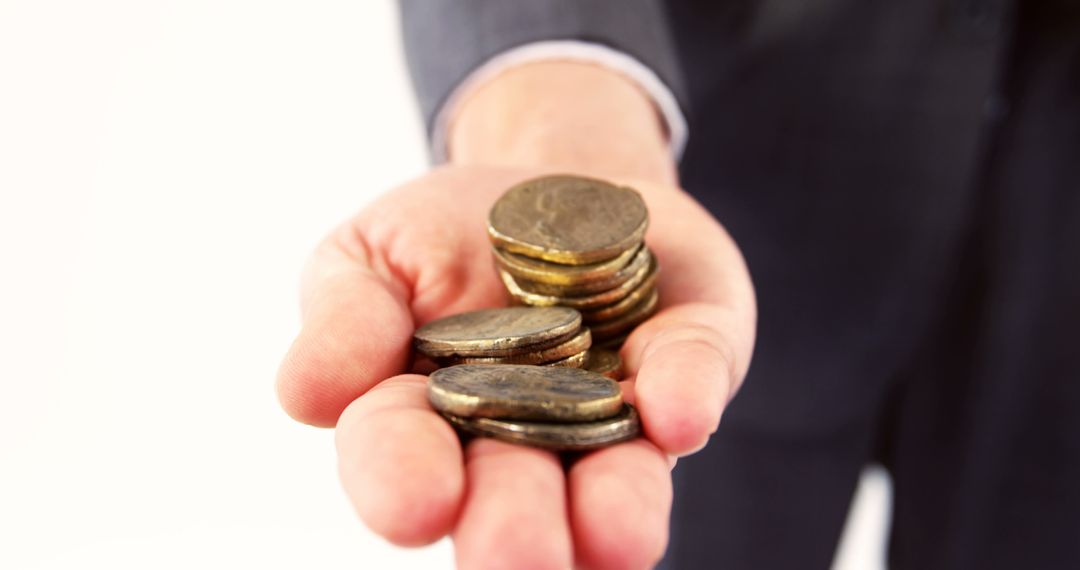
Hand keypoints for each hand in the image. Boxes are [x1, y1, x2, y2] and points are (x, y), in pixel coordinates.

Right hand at [276, 164, 755, 568]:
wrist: (547, 181)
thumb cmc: (438, 236)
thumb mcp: (371, 256)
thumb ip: (346, 320)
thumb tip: (307, 397)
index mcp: (426, 421)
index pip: (402, 458)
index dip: (402, 483)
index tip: (415, 505)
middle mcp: (524, 438)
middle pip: (513, 494)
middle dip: (512, 527)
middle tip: (518, 562)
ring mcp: (614, 407)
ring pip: (616, 473)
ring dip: (616, 509)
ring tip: (617, 540)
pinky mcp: (687, 355)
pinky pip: (692, 374)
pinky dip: (685, 393)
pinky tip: (677, 415)